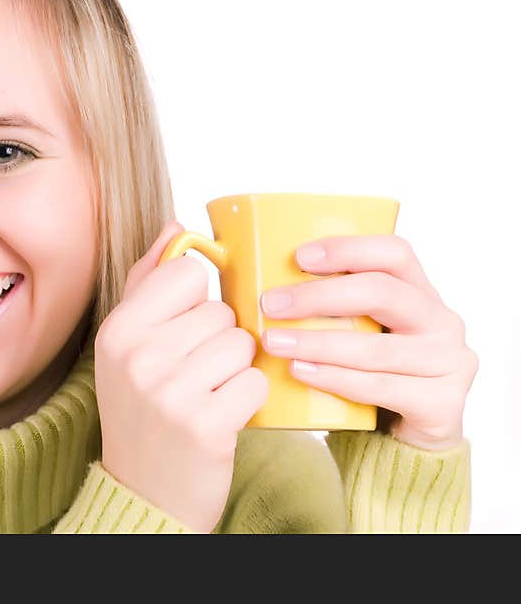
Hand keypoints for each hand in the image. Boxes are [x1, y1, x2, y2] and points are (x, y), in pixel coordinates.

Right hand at [95, 220, 268, 533]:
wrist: (144, 492)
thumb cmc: (140, 407)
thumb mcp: (127, 343)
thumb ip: (149, 280)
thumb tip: (176, 226)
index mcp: (117, 330)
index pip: (185, 273)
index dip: (196, 299)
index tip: (183, 329)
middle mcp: (138, 357)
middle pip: (220, 310)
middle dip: (218, 339)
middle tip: (193, 373)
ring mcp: (171, 393)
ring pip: (242, 343)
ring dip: (235, 369)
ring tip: (208, 393)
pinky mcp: (207, 426)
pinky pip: (255, 382)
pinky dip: (248, 400)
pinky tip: (222, 415)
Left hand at [259, 234, 477, 451]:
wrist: (403, 439)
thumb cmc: (366, 371)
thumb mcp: (352, 329)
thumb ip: (321, 302)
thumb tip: (240, 269)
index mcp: (419, 290)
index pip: (394, 252)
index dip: (348, 249)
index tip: (299, 258)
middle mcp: (441, 320)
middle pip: (383, 293)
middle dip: (320, 296)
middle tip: (271, 304)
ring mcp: (448, 363)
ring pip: (376, 347)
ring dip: (318, 343)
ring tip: (274, 342)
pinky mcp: (442, 405)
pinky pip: (382, 387)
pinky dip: (336, 379)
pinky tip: (301, 372)